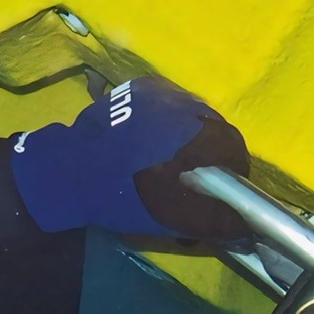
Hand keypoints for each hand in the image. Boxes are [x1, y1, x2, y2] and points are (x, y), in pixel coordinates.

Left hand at [9, 76, 249, 238]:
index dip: (235, 172)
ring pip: (193, 114)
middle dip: (214, 154)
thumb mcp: (170, 215)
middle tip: (199, 180)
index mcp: (195, 132)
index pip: (234, 148)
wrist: (68, 170)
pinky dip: (172, 122)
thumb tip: (246, 226)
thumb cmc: (121, 195)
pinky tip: (156, 143)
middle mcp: (183, 103)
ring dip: (193, 136)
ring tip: (176, 161)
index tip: (224, 192)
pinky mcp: (139, 88)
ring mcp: (159, 90)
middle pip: (215, 128)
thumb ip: (213, 220)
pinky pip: (170, 104)